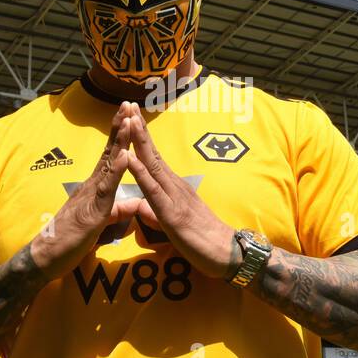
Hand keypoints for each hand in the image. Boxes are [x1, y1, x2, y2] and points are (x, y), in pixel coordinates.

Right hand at [29, 101, 140, 278]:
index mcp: (96, 187)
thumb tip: (134, 203)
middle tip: (128, 103)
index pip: (111, 156)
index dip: (120, 135)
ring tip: (129, 120)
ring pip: (109, 164)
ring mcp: (91, 196)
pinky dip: (117, 171)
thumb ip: (117, 210)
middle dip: (120, 127)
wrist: (46, 258)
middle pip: (110, 151)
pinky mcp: (92, 212)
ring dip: (120, 141)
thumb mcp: (101, 222)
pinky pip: (107, 189)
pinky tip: (126, 156)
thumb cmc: (71, 240)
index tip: (129, 114)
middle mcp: (92, 185)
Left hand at [123, 102, 238, 279]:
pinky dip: (140, 172)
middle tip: (128, 104)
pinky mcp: (173, 214)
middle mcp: (174, 186)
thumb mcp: (173, 224)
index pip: (153, 157)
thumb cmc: (203, 240)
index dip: (141, 137)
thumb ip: (157, 212)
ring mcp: (174, 197)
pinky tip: (129, 158)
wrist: (229, 254)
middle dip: (138, 128)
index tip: (131, 115)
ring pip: (152, 165)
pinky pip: (153, 191)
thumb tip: (142, 206)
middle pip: (152, 153)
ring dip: (138, 141)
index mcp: (174, 187)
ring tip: (128, 119)